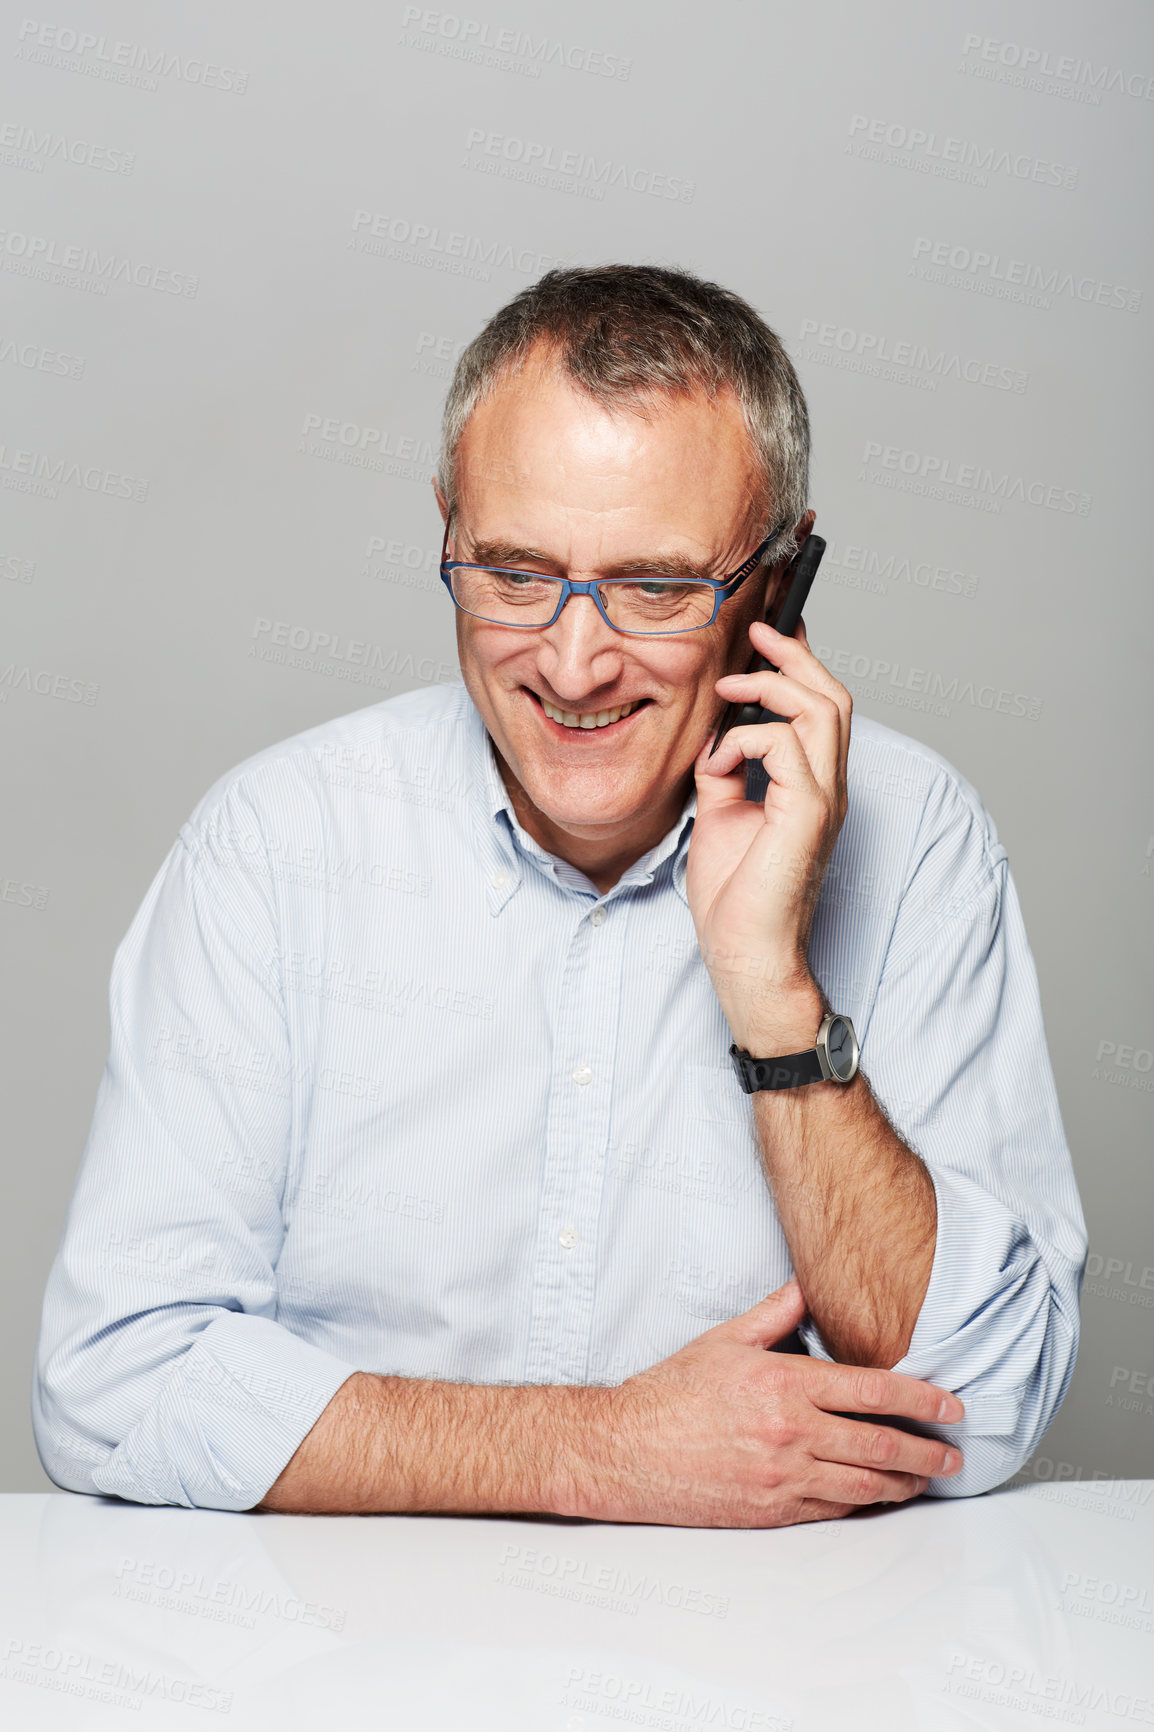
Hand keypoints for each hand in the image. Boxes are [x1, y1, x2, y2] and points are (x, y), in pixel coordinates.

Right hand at [575, 1277, 963, 1527]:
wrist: (628, 1450)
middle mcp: (791, 1432)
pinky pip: (833, 1509)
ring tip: (927, 1479)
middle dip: (926, 1450)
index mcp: (783, 1383)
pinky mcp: (773, 1511)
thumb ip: (773, 1313)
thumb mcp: (724, 1340)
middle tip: (954, 1452)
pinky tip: (878, 1496)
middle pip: (880, 1444)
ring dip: (905, 1483)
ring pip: (864, 1484)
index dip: (919, 1399)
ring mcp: (784, 1476)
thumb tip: (806, 1285)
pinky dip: (864, 1503)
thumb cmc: (672, 1393)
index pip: (870, 1390)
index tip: (950, 1405)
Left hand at [687, 616, 851, 1048]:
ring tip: (732, 685)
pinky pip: (787, 746)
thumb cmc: (734, 897)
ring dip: (772, 686)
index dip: (799, 665)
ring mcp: (823, 799)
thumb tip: (714, 735)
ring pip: (822, 710)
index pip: (821, 709)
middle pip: (832, 696)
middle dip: (795, 656)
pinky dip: (746, 740)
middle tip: (757, 633)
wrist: (744, 953)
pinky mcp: (807, 814)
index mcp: (811, 786)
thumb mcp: (718, 814)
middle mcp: (827, 787)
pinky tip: (719, 761)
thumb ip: (723, 770)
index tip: (766, 635)